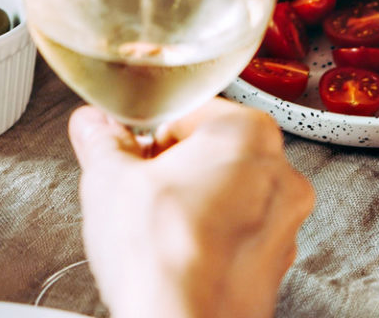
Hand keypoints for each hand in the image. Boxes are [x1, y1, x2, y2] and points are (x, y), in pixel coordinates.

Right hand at [69, 98, 313, 317]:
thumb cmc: (164, 257)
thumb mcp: (111, 179)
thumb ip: (102, 141)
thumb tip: (94, 125)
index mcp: (249, 131)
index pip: (190, 112)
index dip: (152, 135)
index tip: (135, 153)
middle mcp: (280, 172)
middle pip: (213, 152)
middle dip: (175, 168)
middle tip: (142, 190)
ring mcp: (284, 223)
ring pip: (228, 194)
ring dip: (194, 204)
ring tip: (157, 227)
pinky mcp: (276, 265)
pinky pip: (238, 236)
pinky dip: (211, 240)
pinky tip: (177, 254)